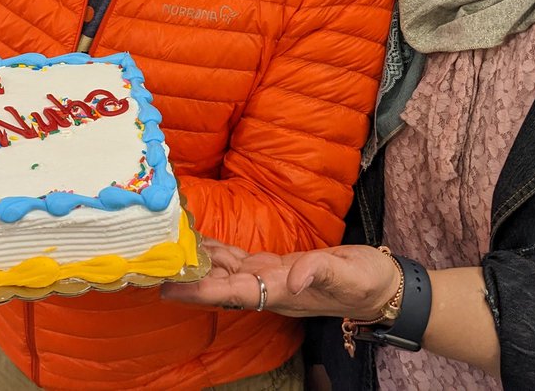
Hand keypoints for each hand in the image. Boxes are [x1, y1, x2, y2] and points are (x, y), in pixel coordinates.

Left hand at [162, 238, 399, 320]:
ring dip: (197, 261)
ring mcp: (270, 277)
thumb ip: (320, 274)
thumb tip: (294, 279)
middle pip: (219, 282)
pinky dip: (218, 250)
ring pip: (225, 269)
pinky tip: (201, 242)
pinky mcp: (275, 265)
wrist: (382, 287)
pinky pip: (239, 259)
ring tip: (167, 247)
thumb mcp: (347, 276)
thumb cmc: (366, 282)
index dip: (199, 290)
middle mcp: (268, 287)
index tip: (167, 288)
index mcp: (280, 291)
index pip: (231, 292)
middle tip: (152, 263)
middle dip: (186, 276)